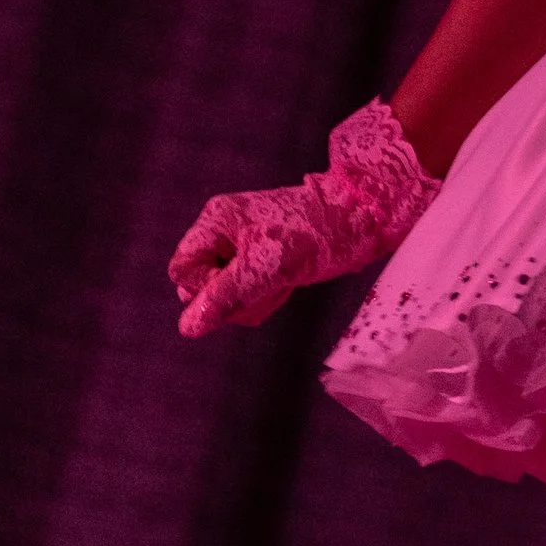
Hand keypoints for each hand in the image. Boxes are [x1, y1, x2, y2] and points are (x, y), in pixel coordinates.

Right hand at [169, 99, 441, 337]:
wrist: (363, 218)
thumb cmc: (318, 234)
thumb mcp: (270, 267)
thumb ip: (227, 295)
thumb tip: (189, 327)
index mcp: (216, 221)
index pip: (182, 271)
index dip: (204, 288)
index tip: (240, 285)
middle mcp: (224, 232)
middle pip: (200, 287)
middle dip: (232, 298)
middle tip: (268, 285)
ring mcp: (242, 247)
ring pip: (225, 296)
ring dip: (254, 300)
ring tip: (284, 282)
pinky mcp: (262, 261)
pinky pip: (247, 294)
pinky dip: (266, 297)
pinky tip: (288, 284)